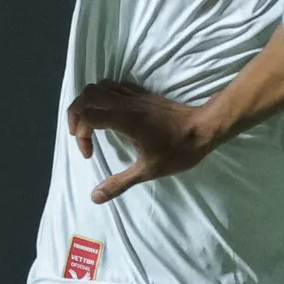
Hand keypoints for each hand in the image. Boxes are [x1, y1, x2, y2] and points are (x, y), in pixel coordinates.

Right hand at [68, 80, 219, 204]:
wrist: (205, 128)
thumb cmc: (179, 150)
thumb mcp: (148, 171)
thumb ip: (119, 183)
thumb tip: (95, 197)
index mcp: (124, 119)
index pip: (87, 115)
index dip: (81, 134)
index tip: (90, 153)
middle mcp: (126, 102)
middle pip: (87, 95)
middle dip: (77, 114)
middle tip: (83, 135)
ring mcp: (135, 95)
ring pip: (100, 86)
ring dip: (90, 103)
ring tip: (93, 124)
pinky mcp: (144, 93)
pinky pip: (116, 85)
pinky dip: (105, 96)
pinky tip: (111, 114)